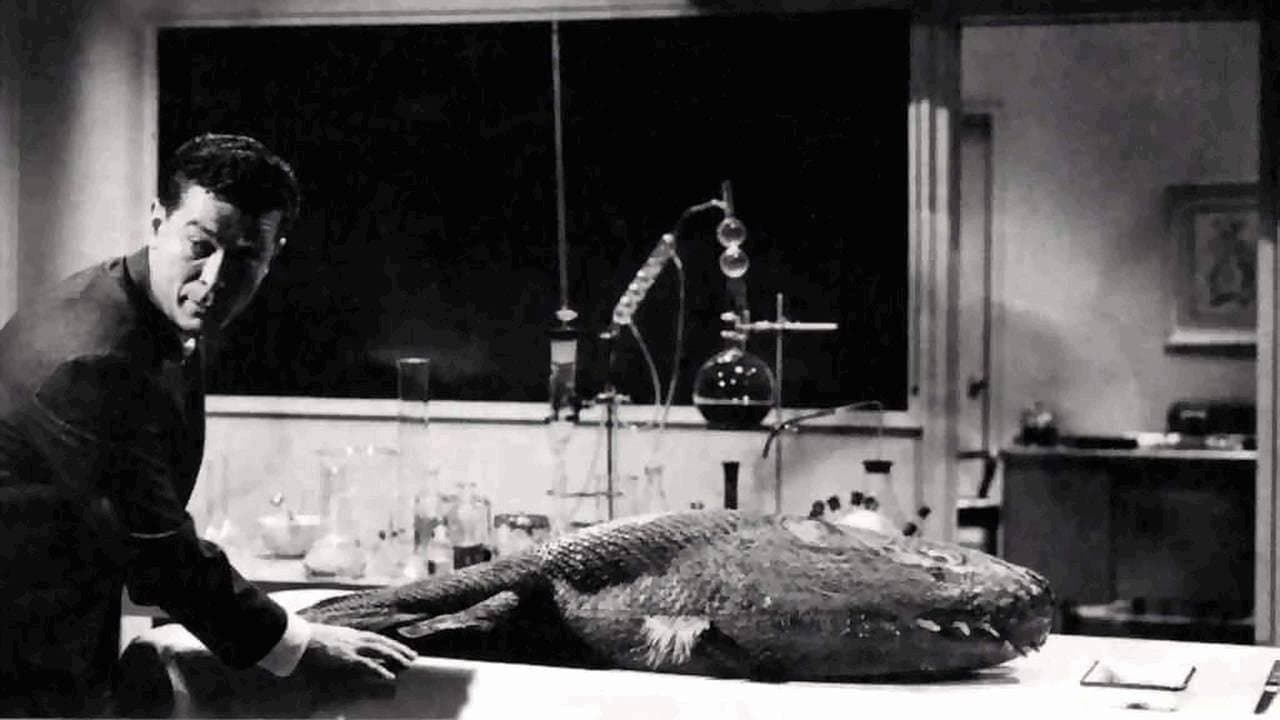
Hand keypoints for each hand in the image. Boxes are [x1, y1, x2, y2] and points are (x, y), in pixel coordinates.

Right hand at [301, 623, 418, 682]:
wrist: (297, 639)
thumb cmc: (309, 639)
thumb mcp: (329, 637)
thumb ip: (340, 641)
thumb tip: (344, 645)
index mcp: (351, 634)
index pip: (377, 637)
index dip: (391, 643)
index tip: (402, 648)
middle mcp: (354, 638)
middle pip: (383, 642)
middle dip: (399, 649)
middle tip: (414, 656)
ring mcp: (351, 646)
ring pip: (380, 650)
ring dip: (396, 657)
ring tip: (409, 664)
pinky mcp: (345, 657)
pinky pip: (367, 665)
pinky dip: (379, 670)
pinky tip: (389, 676)